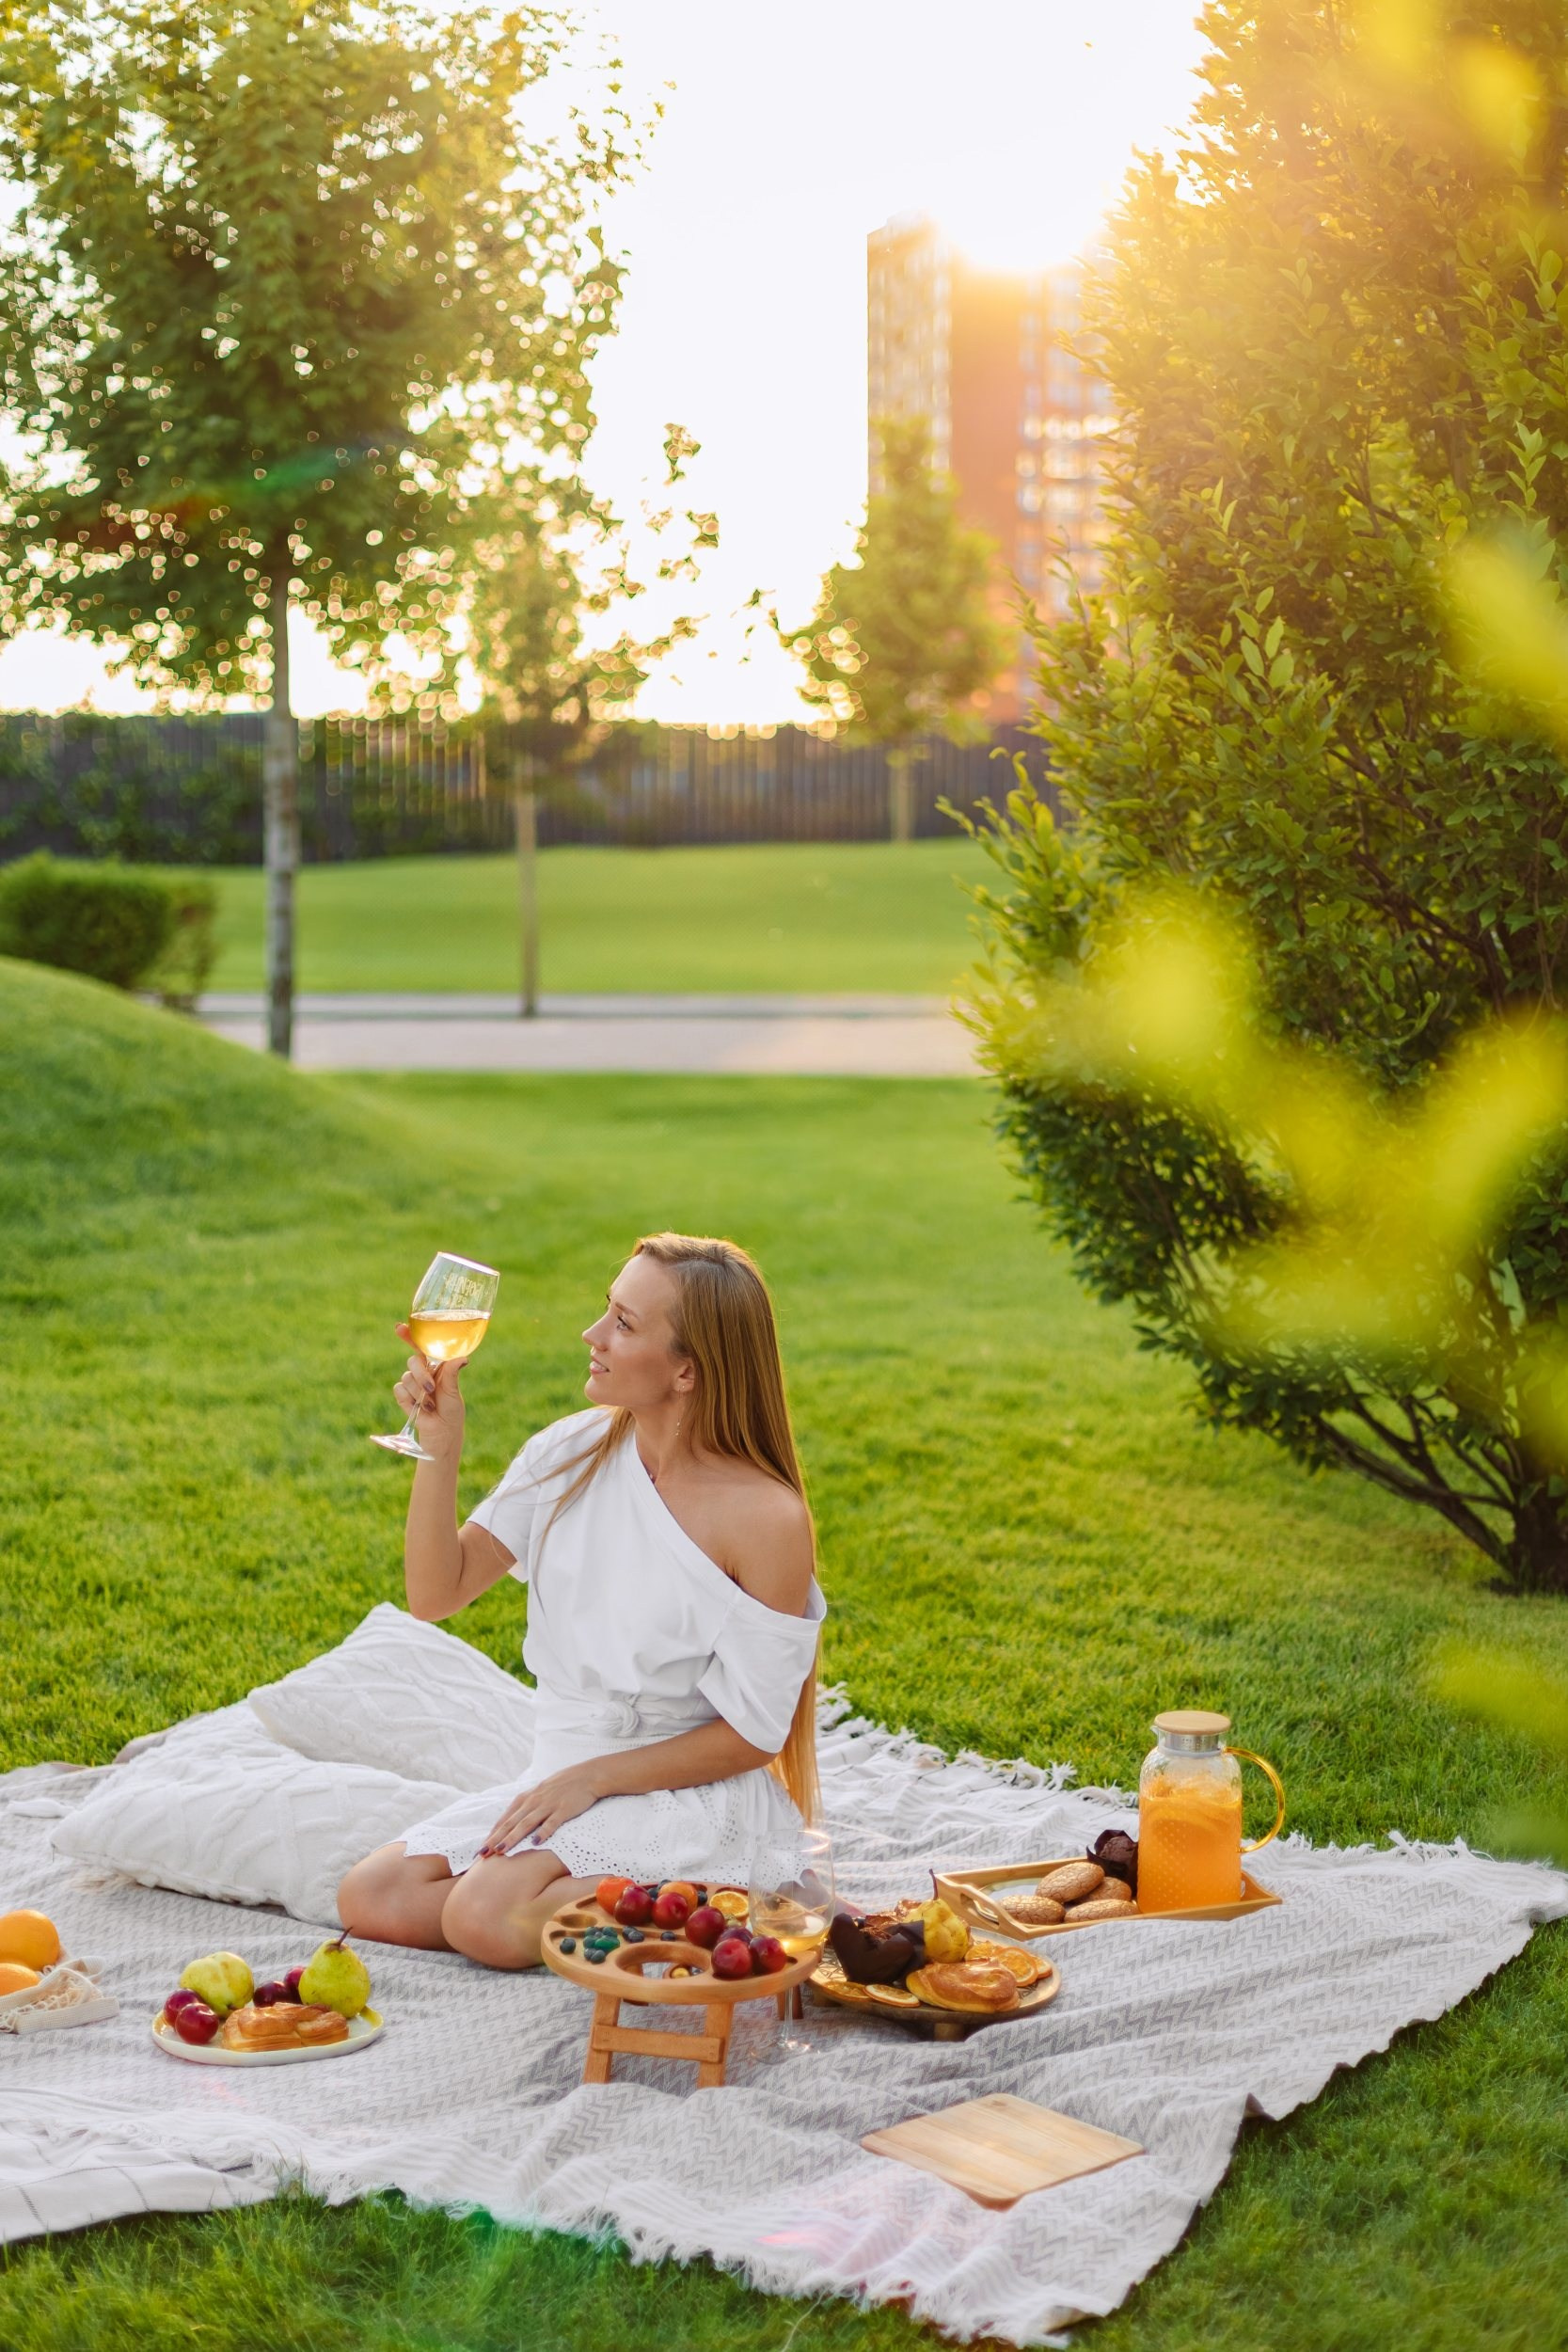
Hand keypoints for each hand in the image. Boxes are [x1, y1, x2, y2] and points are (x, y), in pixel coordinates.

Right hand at [393, 1322, 467, 1465]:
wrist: (442, 1435)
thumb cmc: (452, 1412)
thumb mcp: (454, 1392)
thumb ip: (452, 1374)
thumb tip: (463, 1358)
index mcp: (437, 1367)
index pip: (422, 1347)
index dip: (410, 1336)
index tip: (399, 1327)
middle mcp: (424, 1372)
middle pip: (412, 1361)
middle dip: (421, 1375)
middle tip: (432, 1389)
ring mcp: (412, 1384)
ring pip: (406, 1377)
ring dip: (418, 1392)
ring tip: (430, 1405)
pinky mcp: (404, 1397)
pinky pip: (399, 1389)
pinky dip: (409, 1400)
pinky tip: (419, 1409)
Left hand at [477, 1760, 614, 1854]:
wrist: (586, 1776)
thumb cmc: (560, 1787)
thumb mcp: (538, 1794)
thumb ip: (524, 1808)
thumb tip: (509, 1826)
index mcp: (525, 1799)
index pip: (505, 1819)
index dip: (492, 1834)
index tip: (480, 1850)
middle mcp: (533, 1802)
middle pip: (511, 1823)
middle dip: (496, 1839)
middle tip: (483, 1854)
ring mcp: (548, 1805)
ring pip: (526, 1823)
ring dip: (512, 1837)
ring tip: (501, 1850)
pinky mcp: (563, 1809)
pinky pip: (551, 1822)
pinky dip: (543, 1832)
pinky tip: (536, 1843)